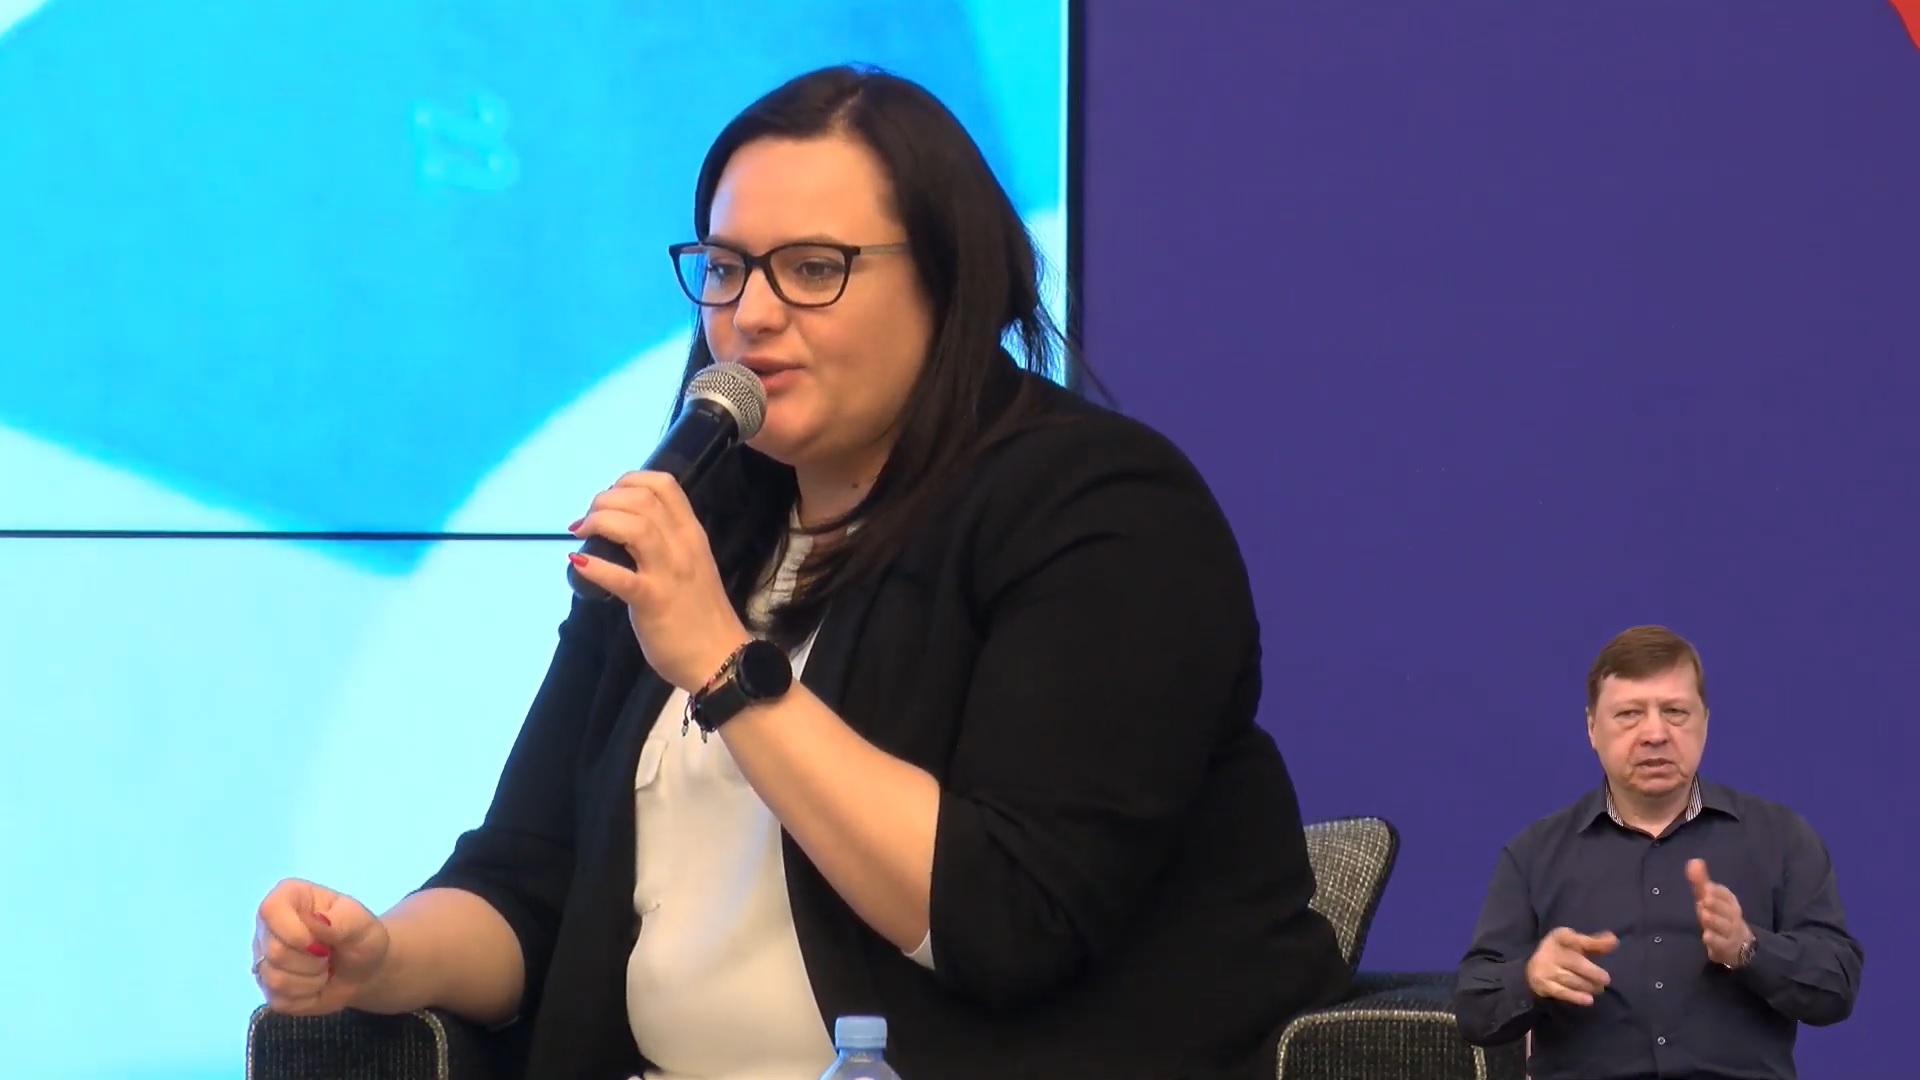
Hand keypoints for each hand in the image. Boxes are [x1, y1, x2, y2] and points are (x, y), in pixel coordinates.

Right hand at [253, 878, 388, 1015]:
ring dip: (311, 980)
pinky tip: (317, 984)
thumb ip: (341, 919)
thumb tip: (316, 920)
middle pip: (274, 951)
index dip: (295, 932)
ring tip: (325, 969)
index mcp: (288, 897)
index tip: (322, 943)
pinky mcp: (267, 988)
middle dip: (312, 961)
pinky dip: (307, 997)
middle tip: (329, 955)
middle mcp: (268, 927)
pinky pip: (279, 1000)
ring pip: (274, 979)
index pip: (270, 910)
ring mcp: (263, 959)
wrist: (364, 970)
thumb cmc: (361, 937)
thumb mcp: (362, 923)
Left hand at [568, 471, 751, 691]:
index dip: (629, 480)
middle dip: (605, 500)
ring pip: (635, 527)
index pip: (664, 485)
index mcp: (692, 534)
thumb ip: (667, 545)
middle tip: (588, 519)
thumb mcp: (692, 566)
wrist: (722, 659)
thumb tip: (628, 531)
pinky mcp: (653, 601)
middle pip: (642, 499)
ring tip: (581, 532)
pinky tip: (578, 563)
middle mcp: (683, 545)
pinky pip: (621, 576)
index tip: (610, 496)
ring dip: (600, 521)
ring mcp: (669, 572)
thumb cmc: (702, 615)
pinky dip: (594, 566)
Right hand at [1525, 926, 1618, 1005]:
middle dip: (1593, 973)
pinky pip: (1561, 992)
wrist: (1534, 967)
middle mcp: (1550, 951)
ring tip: (1598, 989)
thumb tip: (1614, 940)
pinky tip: (1588, 1000)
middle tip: (1606, 980)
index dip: (1593, 942)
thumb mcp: (1576, 943)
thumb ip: (1595, 944)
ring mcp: (1545, 969)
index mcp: (1560, 937)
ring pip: (1572, 979)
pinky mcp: (1542, 984)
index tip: (1612, 942)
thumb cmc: (1562, 953)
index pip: (1576, 938)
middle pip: (1576, 963)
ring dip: (1588, 986)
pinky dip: (1575, 997)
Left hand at [1687, 858, 1754, 966]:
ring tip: (1704, 914)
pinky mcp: (1726, 948)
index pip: (1727, 896)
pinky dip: (1714, 941)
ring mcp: (1731, 933)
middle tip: (1705, 899)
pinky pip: (1721, 944)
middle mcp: (1733, 917)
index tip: (1707, 887)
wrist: (1740, 946)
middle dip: (1716, 905)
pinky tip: (1707, 936)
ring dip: (1714, 920)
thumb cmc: (1721, 917)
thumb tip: (1693, 861)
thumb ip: (1701, 881)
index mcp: (1730, 903)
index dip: (1718, 892)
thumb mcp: (1711, 899)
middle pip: (1727, 910)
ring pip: (1724, 927)